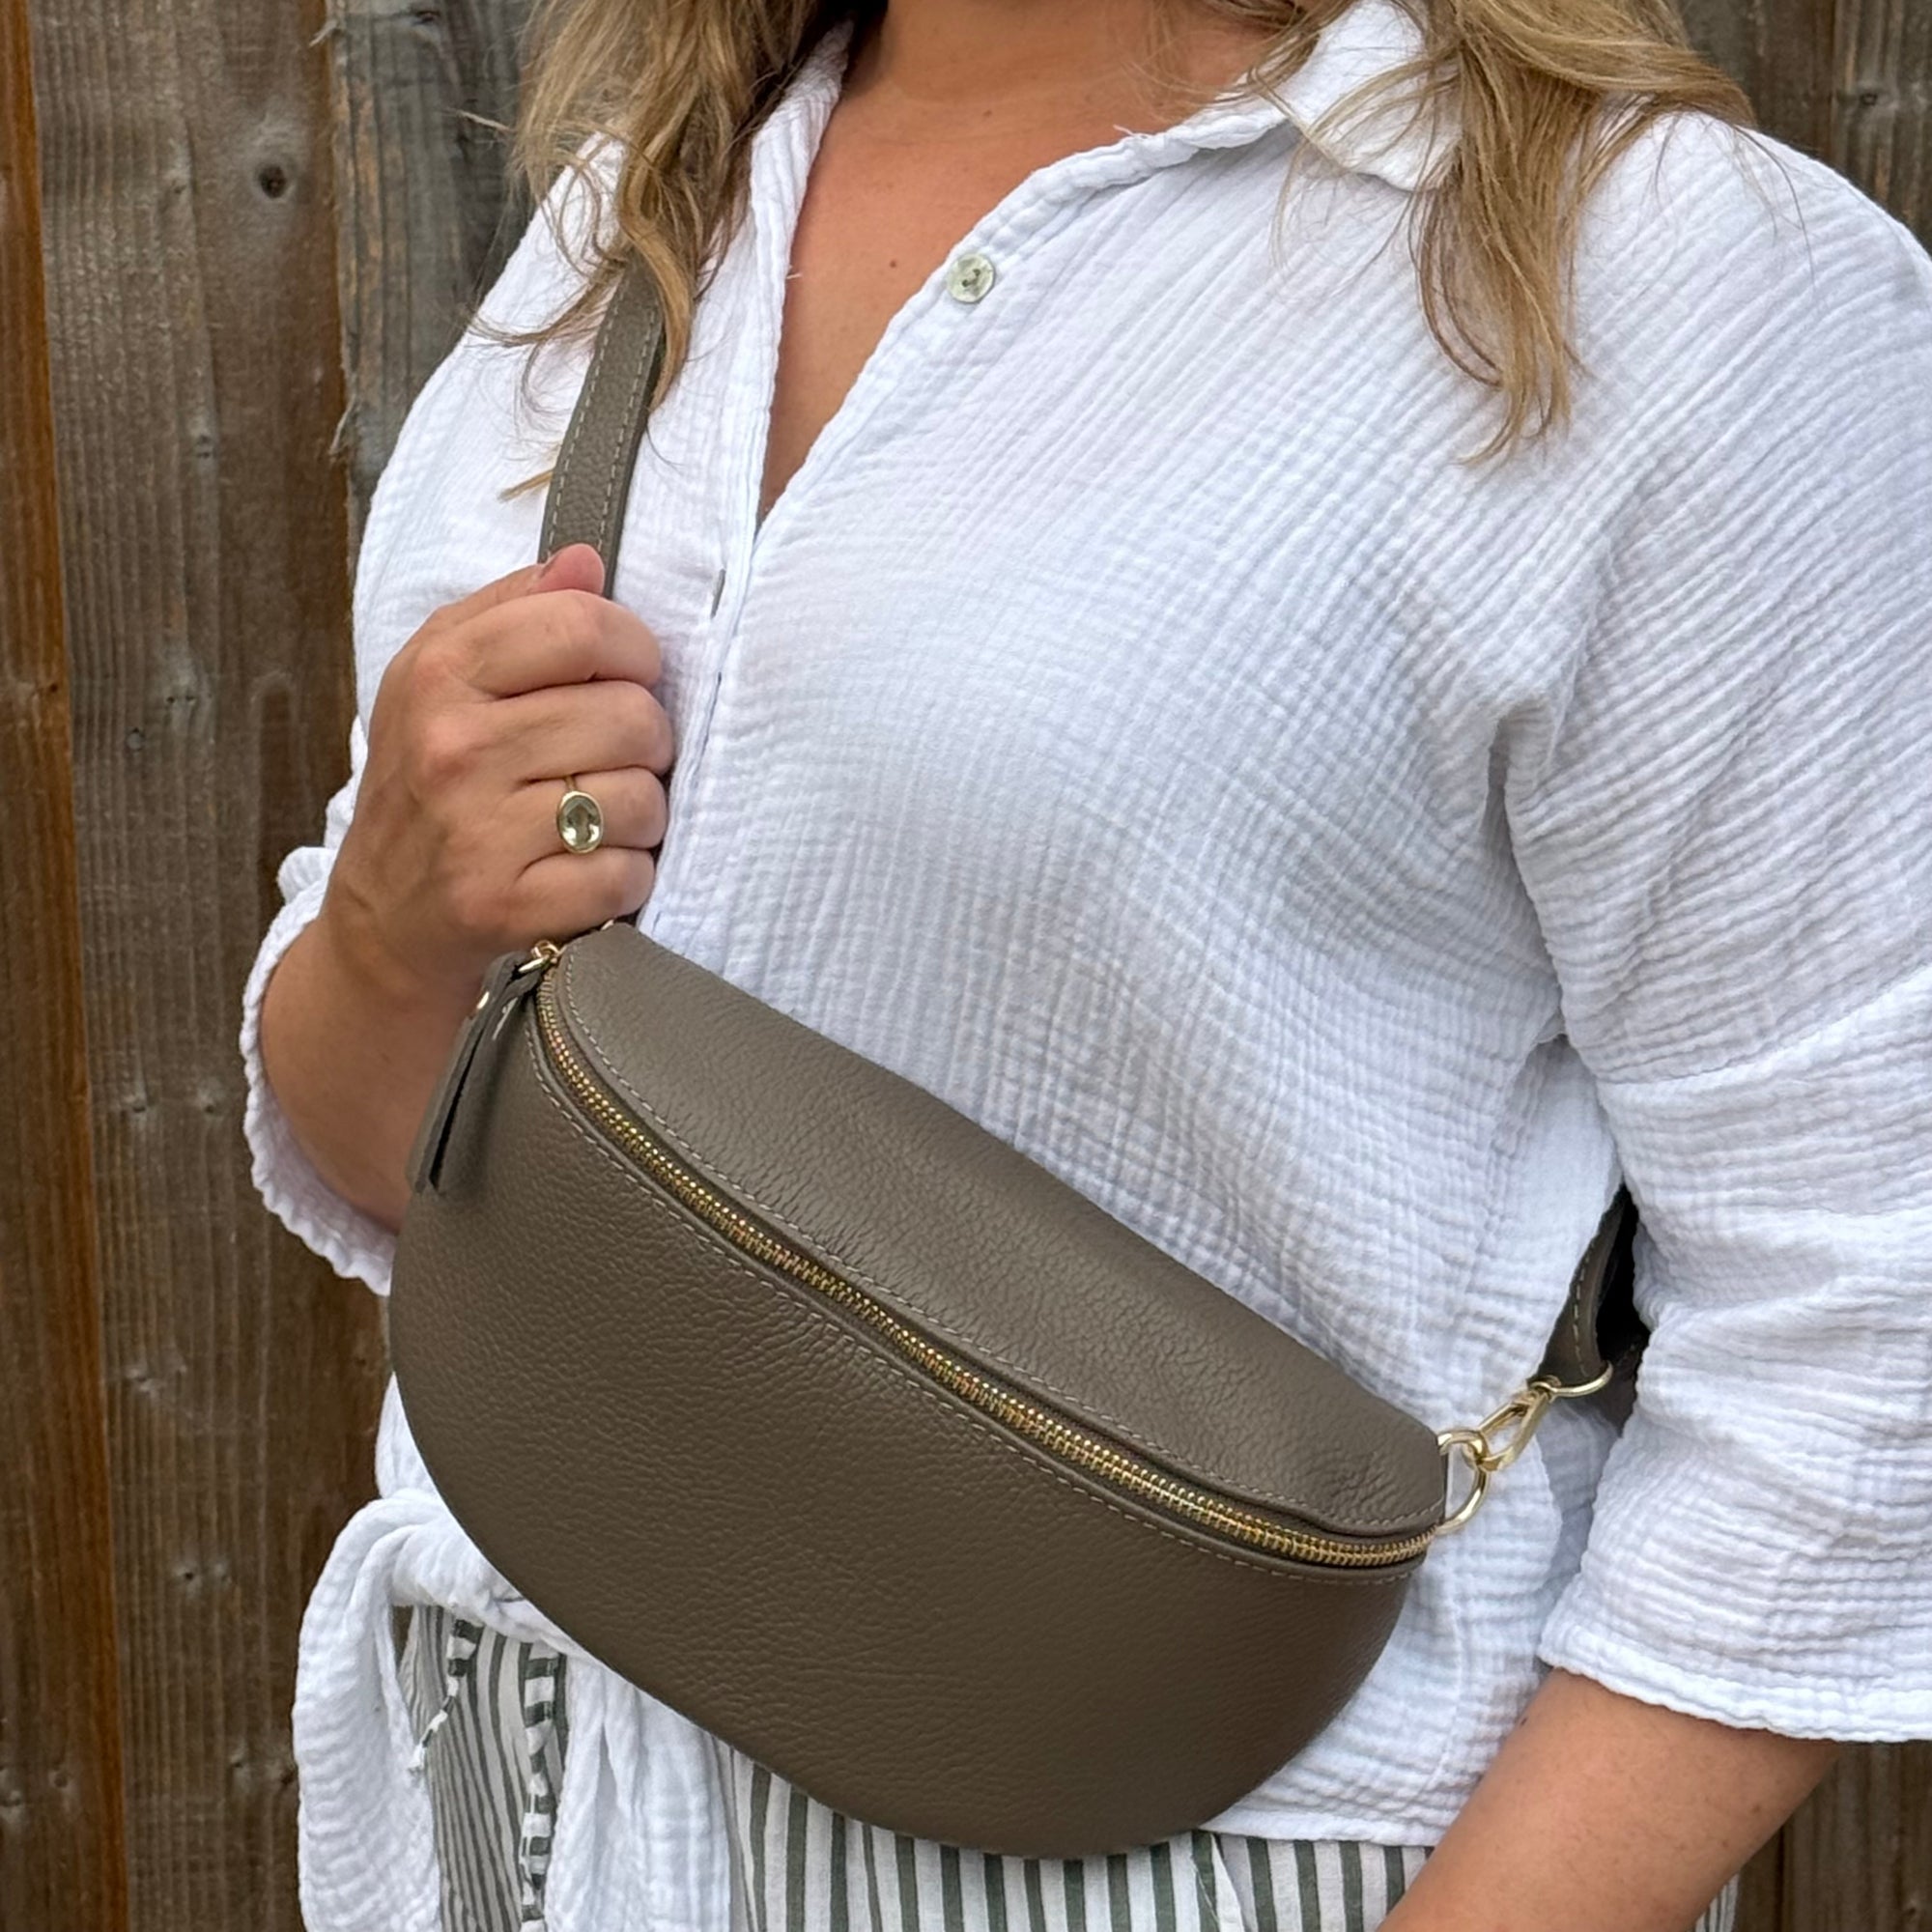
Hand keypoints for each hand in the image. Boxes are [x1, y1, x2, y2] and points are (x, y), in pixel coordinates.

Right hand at [324, 543, 671, 1002]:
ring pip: (639, 798)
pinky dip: (626, 877)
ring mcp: (478, 831)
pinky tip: (592, 870)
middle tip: (614, 759)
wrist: (382, 920)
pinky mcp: (504, 904)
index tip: (631, 674)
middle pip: (630, 715)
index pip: (582, 626)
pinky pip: (623, 874)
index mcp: (440, 674)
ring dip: (642, 814)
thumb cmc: (427, 786)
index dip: (635, 649)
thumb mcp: (441, 680)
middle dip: (646, 741)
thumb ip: (515, 610)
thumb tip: (585, 560)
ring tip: (603, 818)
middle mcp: (454, 747)